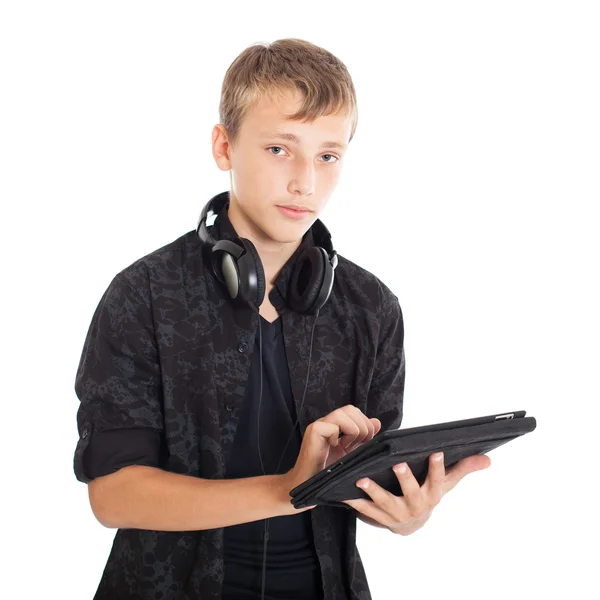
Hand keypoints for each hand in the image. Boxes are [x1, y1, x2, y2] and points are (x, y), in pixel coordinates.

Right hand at [278, 405, 380, 512]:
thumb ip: (363, 437)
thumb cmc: (328, 472)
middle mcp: (327, 422)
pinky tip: (333, 447)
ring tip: (347, 446)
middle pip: (350, 409)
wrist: (307, 485)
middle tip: (358, 444)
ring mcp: (318, 426)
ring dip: (352, 431)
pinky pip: (331, 426)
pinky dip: (337, 436)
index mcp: (336, 425)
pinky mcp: (312, 432)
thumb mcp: (351, 453)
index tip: (364, 443)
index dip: (365, 424)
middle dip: (362, 427)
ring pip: (341, 414)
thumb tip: (377, 422)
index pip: (355, 412)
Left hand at [344, 452, 490, 534]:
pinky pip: (366, 511)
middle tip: (398, 463)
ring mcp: (397, 514)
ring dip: (374, 492)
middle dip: (406, 479)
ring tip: (362, 480)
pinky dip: (355, 502)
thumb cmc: (429, 493)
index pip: (438, 480)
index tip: (436, 451)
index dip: (438, 467)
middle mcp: (416, 506)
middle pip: (412, 493)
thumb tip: (488, 458)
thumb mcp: (447, 483)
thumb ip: (464, 468)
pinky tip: (343, 492)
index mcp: (433, 495)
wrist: (411, 524)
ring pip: (385, 504)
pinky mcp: (379, 518)